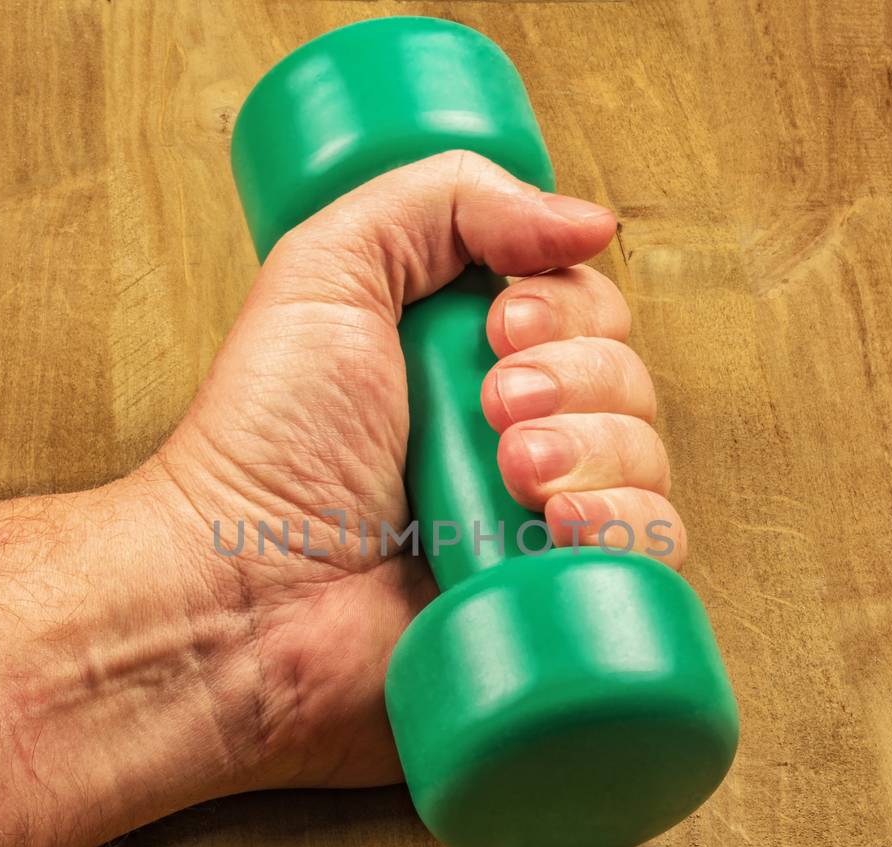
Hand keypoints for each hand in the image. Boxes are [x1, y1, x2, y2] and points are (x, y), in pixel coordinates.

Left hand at [125, 151, 689, 794]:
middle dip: (575, 376)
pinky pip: (650, 553)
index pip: (584, 306)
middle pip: (626, 375)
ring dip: (596, 446)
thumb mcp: (329, 269)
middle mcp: (514, 435)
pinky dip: (627, 525)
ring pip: (647, 458)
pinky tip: (559, 524)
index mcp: (467, 357)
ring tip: (512, 469)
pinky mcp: (553, 599)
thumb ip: (443, 201)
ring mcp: (537, 522)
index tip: (499, 327)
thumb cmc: (267, 439)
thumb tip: (585, 220)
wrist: (242, 594)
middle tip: (492, 404)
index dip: (565, 304)